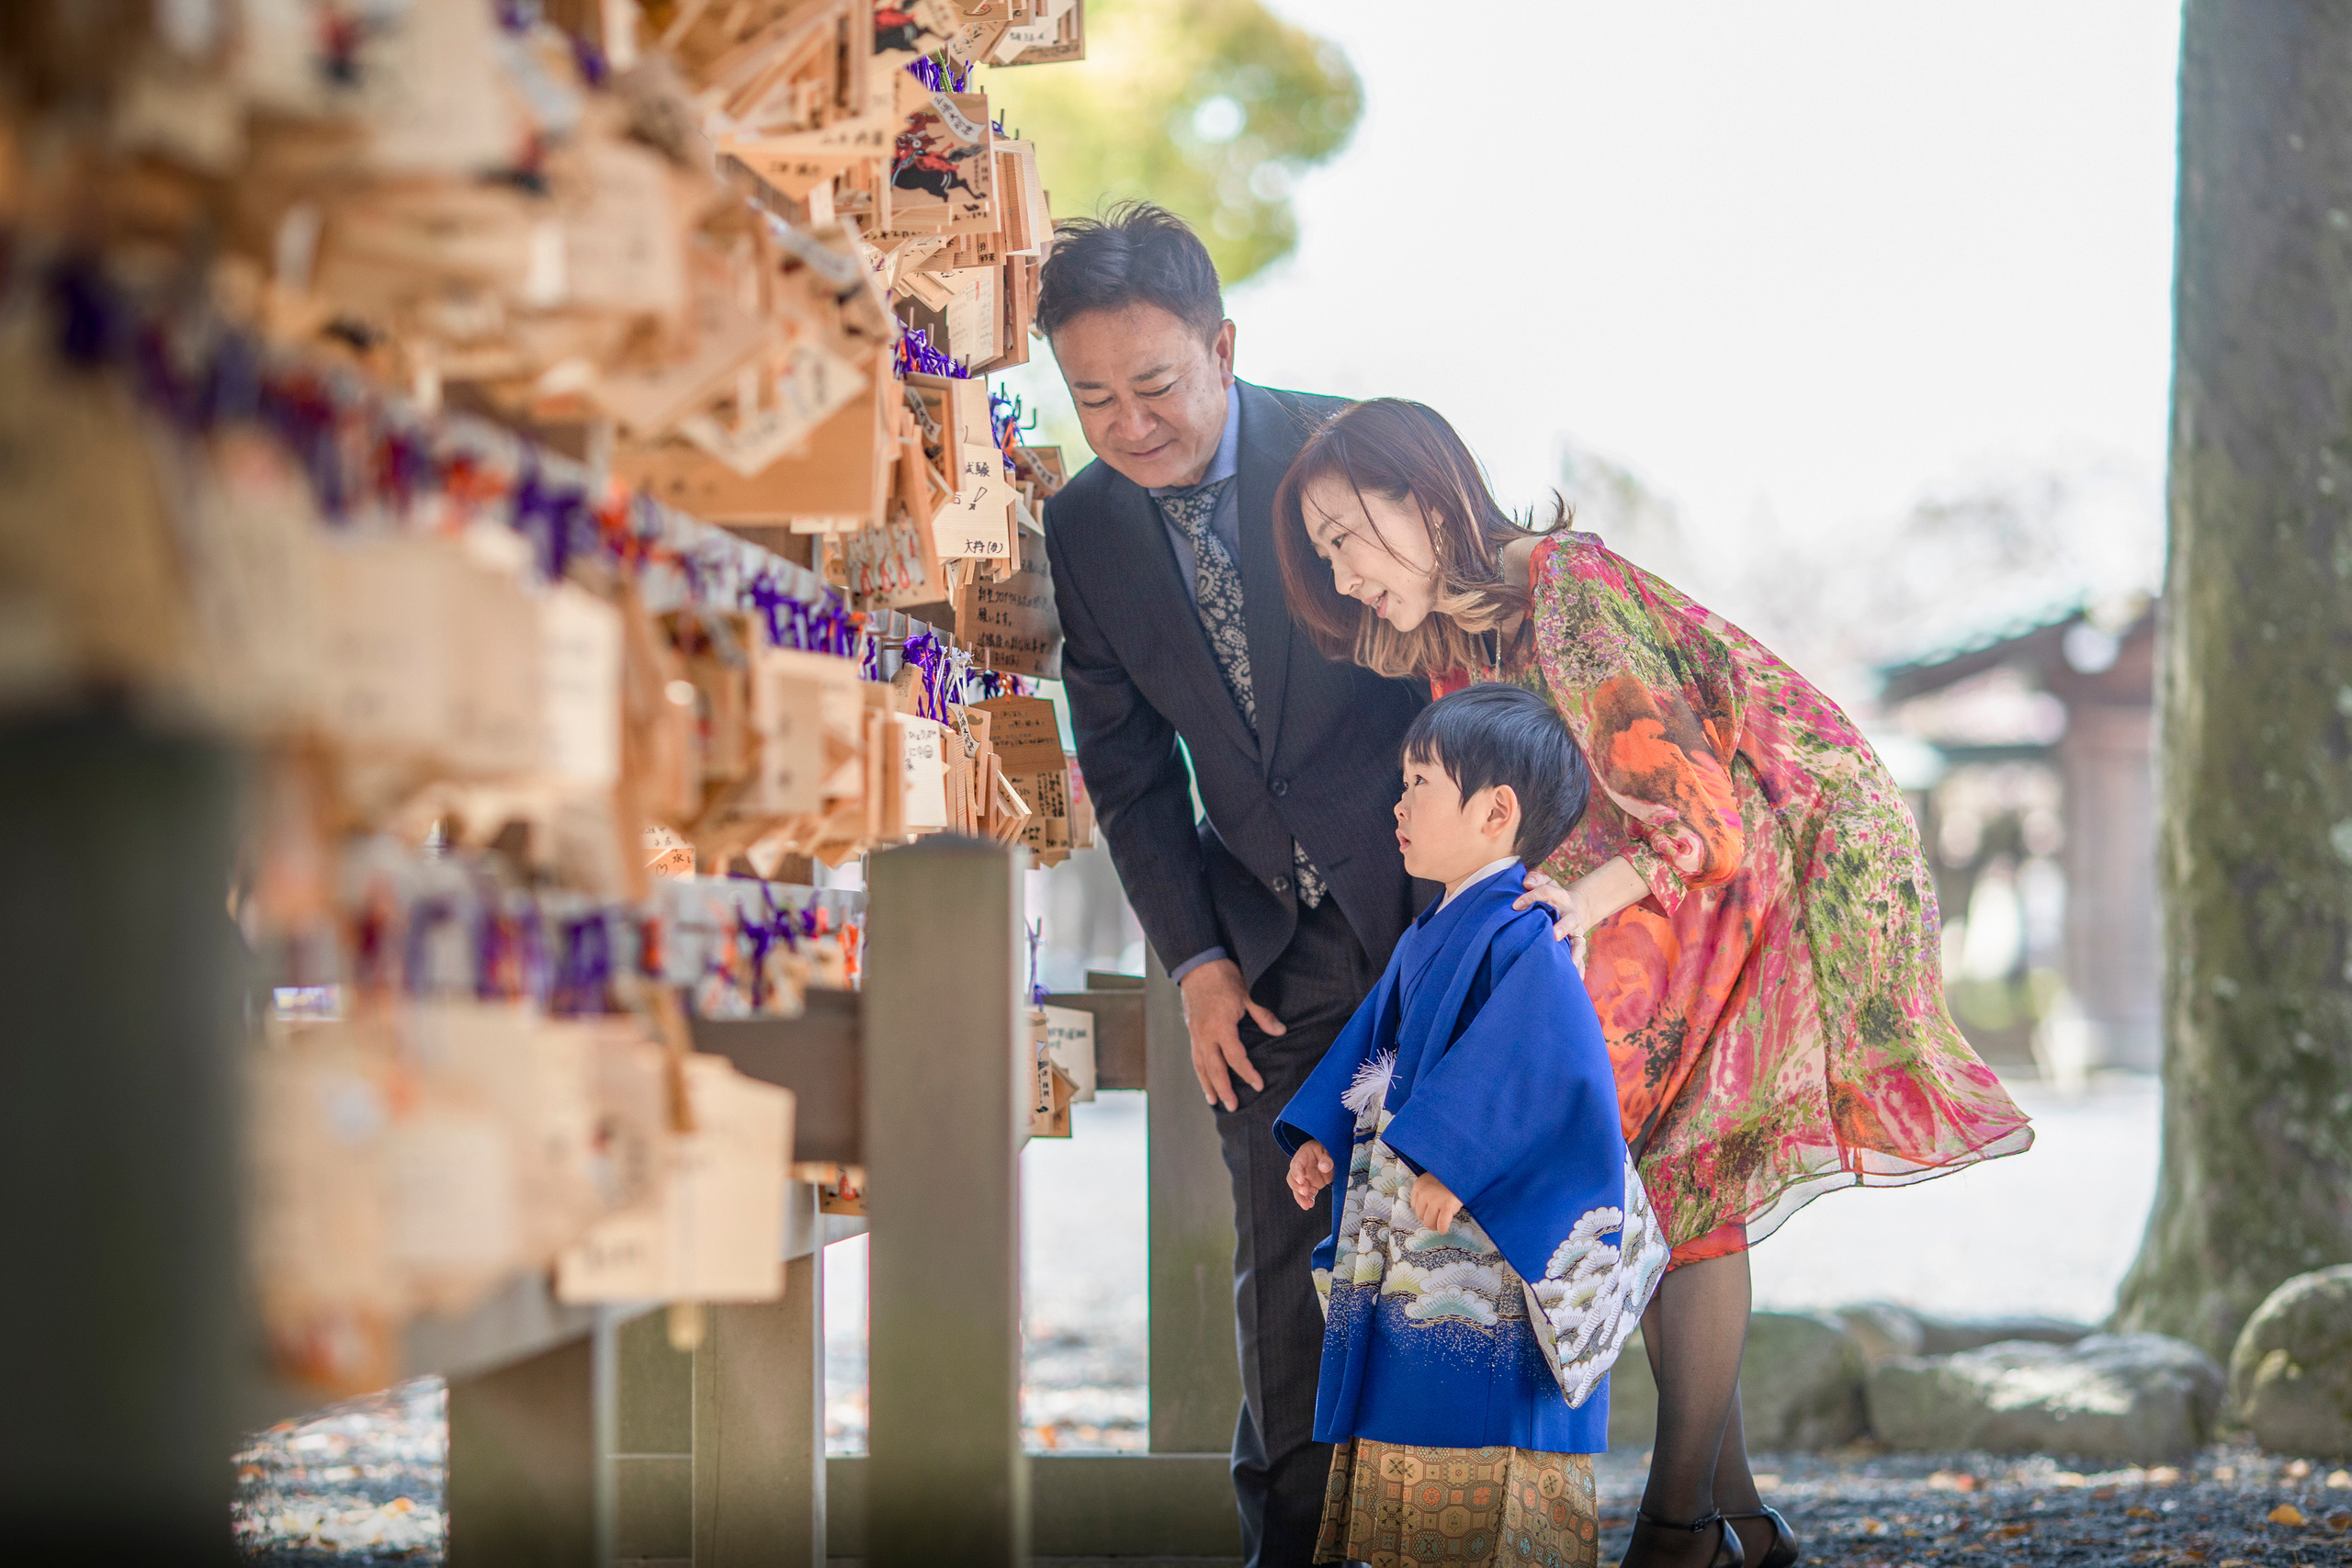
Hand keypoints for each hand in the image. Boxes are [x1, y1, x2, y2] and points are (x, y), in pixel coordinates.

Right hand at [1179, 958, 1279, 1110]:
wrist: (1198, 965)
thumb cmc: (1224, 977)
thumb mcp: (1248, 994)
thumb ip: (1263, 1016)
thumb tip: (1280, 1031)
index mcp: (1221, 1027)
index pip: (1235, 1058)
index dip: (1247, 1073)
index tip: (1258, 1085)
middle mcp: (1205, 1035)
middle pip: (1214, 1068)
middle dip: (1224, 1089)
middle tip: (1232, 1106)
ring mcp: (1196, 1034)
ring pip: (1201, 1065)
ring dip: (1208, 1085)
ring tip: (1214, 1101)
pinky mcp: (1191, 1031)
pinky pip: (1195, 1056)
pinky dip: (1200, 1071)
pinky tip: (1204, 1080)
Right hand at [1287, 1139, 1334, 1208]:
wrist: (1333, 1153)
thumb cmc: (1328, 1148)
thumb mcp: (1329, 1149)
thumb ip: (1327, 1158)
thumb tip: (1323, 1167)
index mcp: (1304, 1155)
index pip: (1296, 1164)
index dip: (1297, 1172)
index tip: (1301, 1180)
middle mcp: (1302, 1167)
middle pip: (1293, 1178)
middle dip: (1297, 1187)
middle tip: (1305, 1192)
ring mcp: (1306, 1177)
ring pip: (1298, 1189)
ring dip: (1301, 1197)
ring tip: (1306, 1205)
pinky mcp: (1312, 1184)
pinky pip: (1307, 1194)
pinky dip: (1308, 1200)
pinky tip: (1310, 1204)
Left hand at [1410, 1171, 1462, 1233]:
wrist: (1463, 1171)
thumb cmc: (1449, 1177)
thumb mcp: (1432, 1179)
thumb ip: (1426, 1190)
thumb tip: (1426, 1208)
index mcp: (1419, 1185)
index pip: (1415, 1206)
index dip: (1423, 1210)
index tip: (1431, 1210)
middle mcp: (1424, 1193)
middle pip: (1420, 1216)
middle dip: (1428, 1219)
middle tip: (1437, 1218)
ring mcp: (1435, 1200)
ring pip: (1429, 1222)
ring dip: (1435, 1226)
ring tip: (1440, 1225)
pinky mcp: (1447, 1205)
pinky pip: (1441, 1223)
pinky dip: (1442, 1228)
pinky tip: (1444, 1229)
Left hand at [1513, 870, 1590, 971]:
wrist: (1571, 906)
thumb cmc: (1549, 895)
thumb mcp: (1544, 883)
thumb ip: (1535, 878)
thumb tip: (1526, 882)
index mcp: (1559, 897)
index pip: (1546, 893)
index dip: (1531, 897)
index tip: (1515, 906)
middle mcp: (1570, 914)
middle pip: (1570, 919)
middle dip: (1563, 927)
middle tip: (1554, 935)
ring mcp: (1575, 931)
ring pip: (1578, 941)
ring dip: (1574, 952)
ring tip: (1569, 963)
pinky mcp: (1577, 944)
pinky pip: (1579, 957)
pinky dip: (1579, 968)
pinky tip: (1576, 979)